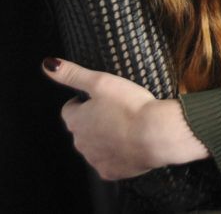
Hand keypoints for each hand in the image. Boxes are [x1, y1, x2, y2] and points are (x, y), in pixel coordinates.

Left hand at [41, 58, 206, 179]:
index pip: (69, 109)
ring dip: (106, 137)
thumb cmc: (130, 107)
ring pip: (96, 146)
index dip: (84, 101)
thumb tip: (48, 65)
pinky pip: (110, 162)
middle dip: (95, 120)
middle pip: (82, 129)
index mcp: (76, 121)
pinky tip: (131, 144)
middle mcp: (81, 143)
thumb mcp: (101, 82)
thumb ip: (73, 74)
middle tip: (117, 110)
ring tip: (127, 125)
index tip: (100, 98)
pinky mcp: (111, 172)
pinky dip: (118, 154)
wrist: (156, 134)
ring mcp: (95, 159)